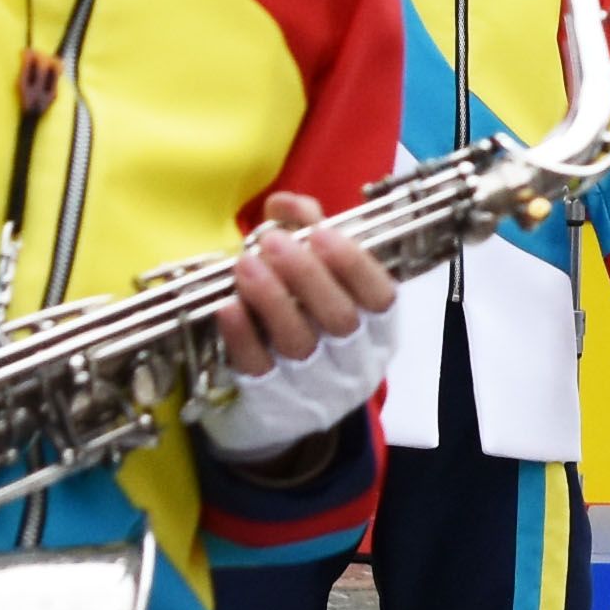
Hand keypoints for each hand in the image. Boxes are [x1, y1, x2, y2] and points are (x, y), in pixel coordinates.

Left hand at [200, 193, 405, 458]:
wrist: (283, 406)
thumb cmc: (307, 326)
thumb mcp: (319, 281)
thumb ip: (309, 235)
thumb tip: (283, 203)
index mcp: (380, 328)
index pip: (381, 297)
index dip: (354, 264)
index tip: (322, 233)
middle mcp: (355, 361)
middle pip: (340, 320)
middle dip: (306, 275)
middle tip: (272, 242)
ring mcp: (315, 387)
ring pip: (300, 343)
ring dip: (272, 299)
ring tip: (245, 264)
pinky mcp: (273, 402)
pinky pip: (257, 368)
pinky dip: (242, 336)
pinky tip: (228, 306)